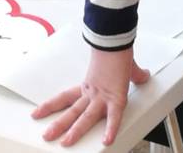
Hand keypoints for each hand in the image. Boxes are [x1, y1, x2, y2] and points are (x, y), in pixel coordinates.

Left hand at [32, 47, 149, 146]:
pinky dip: (111, 128)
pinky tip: (106, 140)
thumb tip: (143, 74)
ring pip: (86, 117)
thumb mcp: (122, 66)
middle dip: (59, 125)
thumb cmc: (117, 50)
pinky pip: (114, 117)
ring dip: (75, 130)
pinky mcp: (117, 98)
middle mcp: (93, 94)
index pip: (66, 98)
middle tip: (46, 136)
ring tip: (66, 143)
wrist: (117, 39)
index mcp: (90, 86)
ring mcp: (103, 97)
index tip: (39, 113)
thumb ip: (134, 73)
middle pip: (73, 111)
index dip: (52, 105)